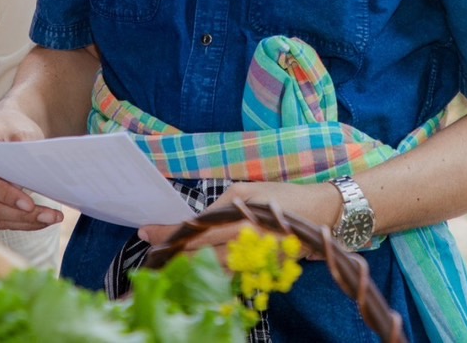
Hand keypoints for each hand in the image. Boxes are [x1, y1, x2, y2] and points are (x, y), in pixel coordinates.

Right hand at [0, 107, 62, 231]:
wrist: (6, 130)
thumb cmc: (12, 127)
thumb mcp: (21, 130)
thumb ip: (25, 147)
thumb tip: (34, 173)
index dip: (5, 195)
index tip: (29, 204)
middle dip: (21, 215)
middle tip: (49, 215)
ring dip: (25, 222)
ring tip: (52, 218)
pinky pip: (0, 219)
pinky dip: (21, 222)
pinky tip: (42, 220)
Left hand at [138, 180, 340, 256]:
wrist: (321, 215)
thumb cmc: (283, 196)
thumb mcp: (248, 190)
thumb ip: (220, 205)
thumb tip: (195, 221)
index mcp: (236, 217)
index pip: (191, 229)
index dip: (165, 233)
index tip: (145, 232)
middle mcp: (240, 243)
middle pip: (194, 253)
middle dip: (168, 252)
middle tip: (148, 252)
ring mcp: (250, 261)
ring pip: (206, 269)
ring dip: (184, 266)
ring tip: (163, 263)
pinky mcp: (258, 273)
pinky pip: (225, 276)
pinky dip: (207, 273)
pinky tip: (194, 269)